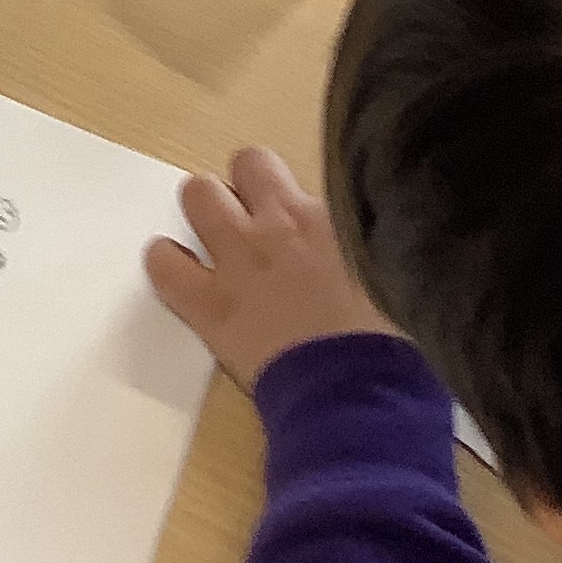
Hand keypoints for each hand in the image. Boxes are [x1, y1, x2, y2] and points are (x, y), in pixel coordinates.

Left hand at [145, 146, 396, 390]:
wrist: (362, 400)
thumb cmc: (396, 352)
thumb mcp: (398, 282)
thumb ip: (371, 252)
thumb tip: (373, 246)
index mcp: (334, 220)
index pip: (304, 172)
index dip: (291, 192)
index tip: (294, 215)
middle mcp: (281, 225)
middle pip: (247, 162)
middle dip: (248, 186)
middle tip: (255, 222)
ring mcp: (239, 260)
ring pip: (197, 193)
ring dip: (205, 212)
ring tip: (214, 241)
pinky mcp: (210, 304)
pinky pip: (163, 263)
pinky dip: (166, 264)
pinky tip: (180, 277)